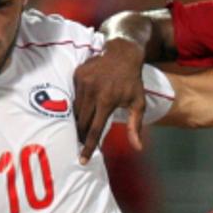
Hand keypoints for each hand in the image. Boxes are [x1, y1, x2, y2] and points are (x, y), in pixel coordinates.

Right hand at [74, 39, 145, 163]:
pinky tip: (82, 108)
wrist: (123, 54)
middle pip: (82, 122)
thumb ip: (135, 126)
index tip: (82, 159)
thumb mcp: (138, 103)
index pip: (94, 129)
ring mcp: (83, 82)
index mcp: (107, 101)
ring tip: (80, 129)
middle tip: (81, 144)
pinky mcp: (77, 75)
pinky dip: (77, 104)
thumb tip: (138, 148)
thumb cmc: (132, 82)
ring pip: (76, 110)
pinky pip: (74, 96)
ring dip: (78, 121)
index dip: (88, 146)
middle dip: (81, 135)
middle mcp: (92, 92)